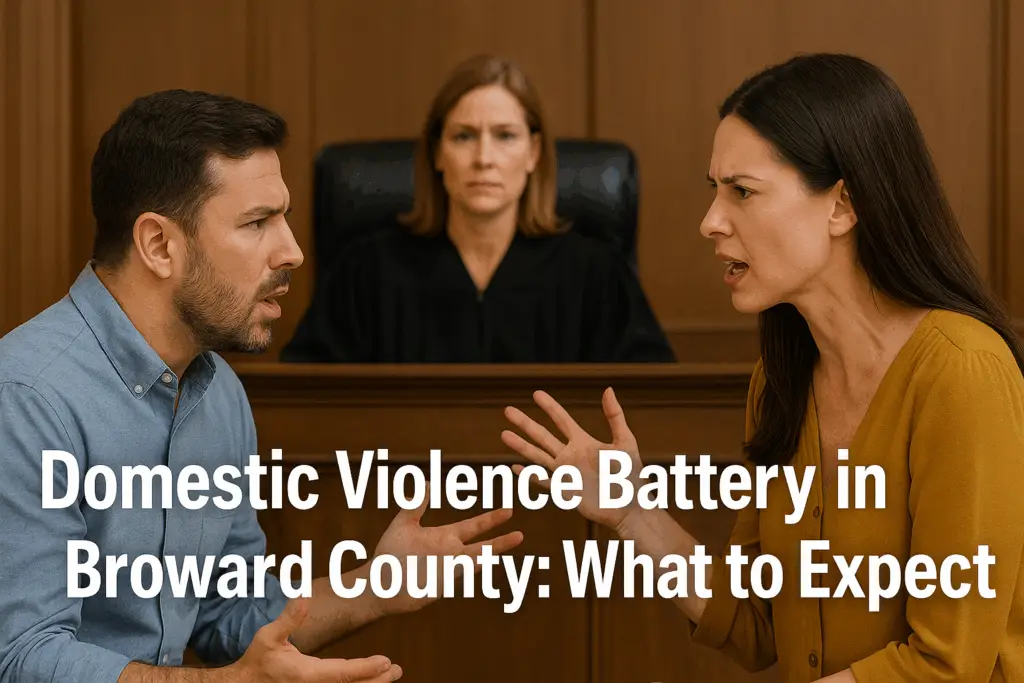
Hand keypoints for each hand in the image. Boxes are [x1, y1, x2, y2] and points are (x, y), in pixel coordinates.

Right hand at [228, 598, 401, 681]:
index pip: (344, 673)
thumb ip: (288, 619)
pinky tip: (367, 681)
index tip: (386, 661)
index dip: (367, 668)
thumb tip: (302, 597)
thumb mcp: (269, 636)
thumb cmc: (257, 660)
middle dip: (377, 679)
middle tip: (396, 669)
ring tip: (389, 675)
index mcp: (307, 674)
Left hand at [370, 485, 523, 614]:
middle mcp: (451, 553)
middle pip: (483, 546)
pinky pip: (461, 575)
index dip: (491, 519)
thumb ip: (417, 503)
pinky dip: (473, 568)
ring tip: (512, 545)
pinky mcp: (442, 585)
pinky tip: (484, 561)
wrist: (377, 581)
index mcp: (445, 537)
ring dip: (493, 554)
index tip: (508, 510)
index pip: (474, 526)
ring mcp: (448, 570)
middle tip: (521, 533)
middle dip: (501, 540)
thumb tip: (429, 482)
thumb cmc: (389, 554)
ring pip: (477, 561)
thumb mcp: (404, 523)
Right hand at [502, 387, 642, 529]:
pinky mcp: (565, 492)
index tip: (536, 394)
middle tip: (507, 410)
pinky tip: (515, 468)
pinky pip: (543, 482)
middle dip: (525, 423)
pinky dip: (529, 476)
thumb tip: (608, 389)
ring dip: (521, 445)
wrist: (631, 509)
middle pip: (542, 435)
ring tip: (503, 434)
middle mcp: (571, 455)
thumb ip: (615, 417)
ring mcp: (566, 474)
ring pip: (538, 456)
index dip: (549, 407)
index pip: (562, 420)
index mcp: (584, 442)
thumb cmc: (631, 476)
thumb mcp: (625, 442)